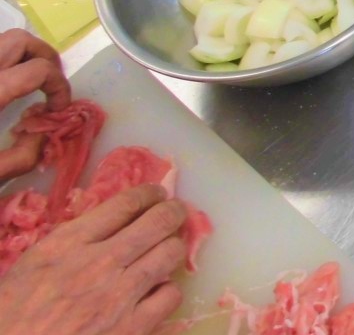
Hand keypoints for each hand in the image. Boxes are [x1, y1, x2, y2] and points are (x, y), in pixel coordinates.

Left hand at [0, 28, 70, 181]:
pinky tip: (5, 88)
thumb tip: (43, 134)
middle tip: (49, 86)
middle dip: (45, 58)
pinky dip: (4, 63)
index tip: (58, 110)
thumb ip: (22, 157)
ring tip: (29, 82)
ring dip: (24, 57)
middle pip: (21, 40)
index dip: (59, 87)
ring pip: (3, 41)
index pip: (39, 70)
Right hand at [0, 184, 187, 334]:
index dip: (148, 194)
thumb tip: (107, 224)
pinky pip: (170, 296)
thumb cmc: (11, 315)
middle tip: (175, 212)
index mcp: (67, 245)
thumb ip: (70, 242)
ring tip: (167, 249)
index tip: (156, 194)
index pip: (124, 204)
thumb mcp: (31, 265)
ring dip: (172, 248)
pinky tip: (157, 292)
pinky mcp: (132, 328)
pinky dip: (167, 291)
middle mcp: (99, 264)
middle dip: (173, 211)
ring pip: (170, 254)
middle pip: (157, 222)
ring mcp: (119, 296)